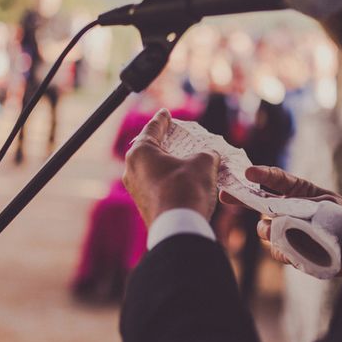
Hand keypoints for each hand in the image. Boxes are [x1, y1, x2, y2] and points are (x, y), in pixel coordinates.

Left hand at [123, 109, 220, 225]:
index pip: (152, 128)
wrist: (179, 228)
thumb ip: (206, 153)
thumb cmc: (187, 189)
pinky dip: (168, 179)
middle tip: (177, 136)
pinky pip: (155, 185)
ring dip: (168, 164)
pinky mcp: (143, 206)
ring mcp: (135, 190)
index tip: (165, 113)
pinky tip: (183, 181)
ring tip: (185, 160)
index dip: (162, 119)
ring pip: (152, 169)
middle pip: (150, 149)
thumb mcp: (203, 162)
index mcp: (141, 152)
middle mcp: (132, 170)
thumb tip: (210, 156)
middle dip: (165, 143)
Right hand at [219, 166, 341, 274]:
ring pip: (264, 230)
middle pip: (259, 201)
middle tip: (225, 192)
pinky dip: (284, 251)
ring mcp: (288, 230)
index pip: (277, 179)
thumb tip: (283, 218)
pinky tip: (297, 251)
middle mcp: (289, 209)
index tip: (248, 172)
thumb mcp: (334, 207)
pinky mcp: (291, 250)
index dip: (262, 175)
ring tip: (286, 232)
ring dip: (270, 231)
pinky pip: (277, 251)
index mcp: (300, 191)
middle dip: (242, 196)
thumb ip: (307, 209)